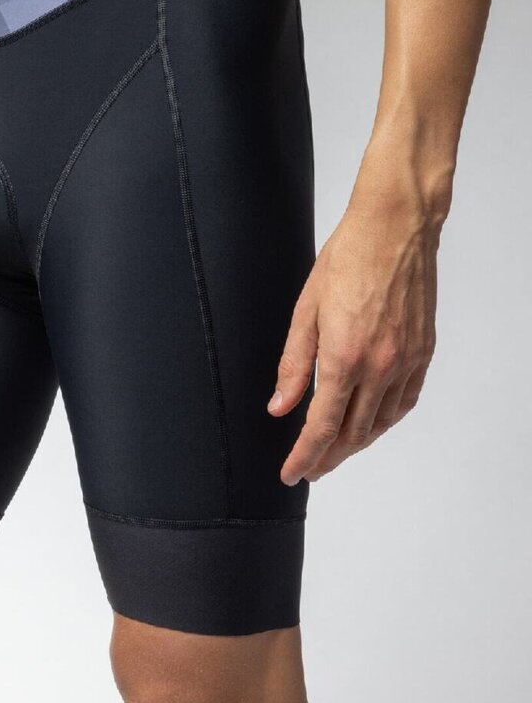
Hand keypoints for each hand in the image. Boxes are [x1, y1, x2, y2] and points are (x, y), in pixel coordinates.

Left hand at [270, 184, 438, 484]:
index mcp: (344, 356)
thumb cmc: (346, 259)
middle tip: (309, 468)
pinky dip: (385, 421)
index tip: (291, 473)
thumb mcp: (305, 310)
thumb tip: (280, 406)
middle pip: (352, 433)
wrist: (395, 229)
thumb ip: (293, 364)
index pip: (321, 426)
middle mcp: (379, 366)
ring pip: (380, 422)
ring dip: (356, 444)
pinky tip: (370, 424)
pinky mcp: (423, 351)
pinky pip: (404, 401)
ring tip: (334, 451)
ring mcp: (406, 361)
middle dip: (328, 457)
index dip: (304, 455)